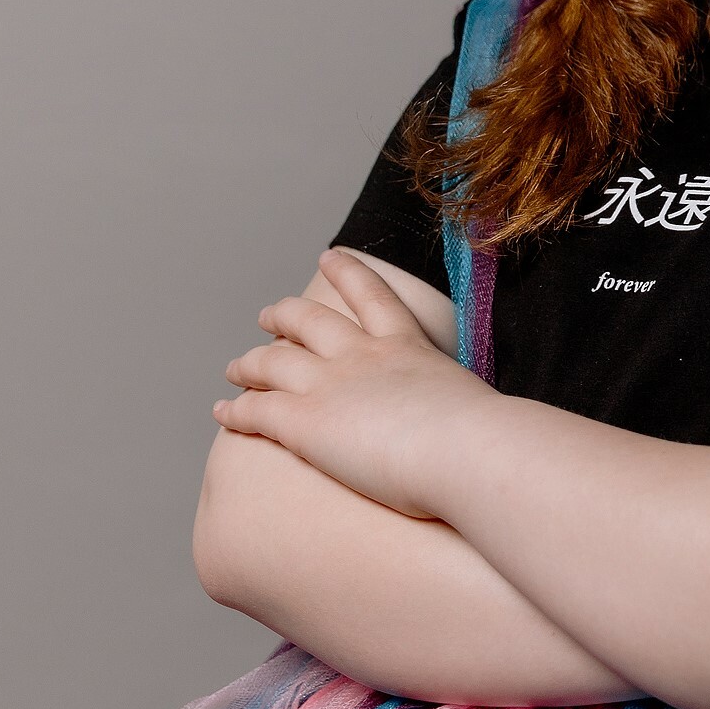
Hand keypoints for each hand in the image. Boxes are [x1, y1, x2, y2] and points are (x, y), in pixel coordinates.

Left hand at [213, 248, 491, 516]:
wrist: (469, 451)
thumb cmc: (487, 443)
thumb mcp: (479, 407)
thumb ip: (465, 410)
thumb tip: (483, 434)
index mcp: (406, 346)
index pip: (372, 297)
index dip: (347, 273)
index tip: (330, 257)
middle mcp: (361, 356)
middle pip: (309, 321)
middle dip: (284, 315)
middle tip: (267, 315)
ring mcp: (329, 385)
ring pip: (273, 362)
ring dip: (249, 363)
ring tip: (235, 367)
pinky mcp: (305, 422)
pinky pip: (257, 411)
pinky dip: (236, 410)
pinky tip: (222, 413)